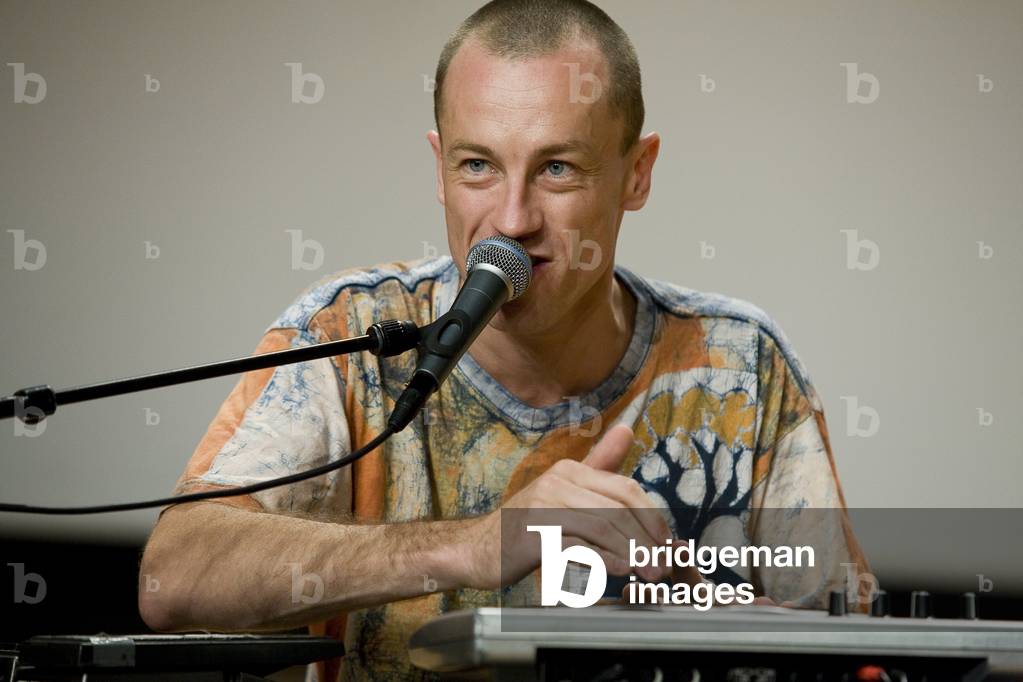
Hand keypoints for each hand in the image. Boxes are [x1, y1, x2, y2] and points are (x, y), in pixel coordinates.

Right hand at [463, 423, 673, 590]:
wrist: (477, 548)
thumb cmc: (525, 525)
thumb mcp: (562, 491)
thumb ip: (598, 466)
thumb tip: (627, 430)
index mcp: (568, 470)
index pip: (625, 488)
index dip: (652, 517)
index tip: (667, 544)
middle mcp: (556, 483)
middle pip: (618, 507)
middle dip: (647, 538)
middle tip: (663, 565)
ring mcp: (542, 508)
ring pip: (602, 526)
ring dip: (631, 552)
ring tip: (647, 572)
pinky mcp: (532, 536)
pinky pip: (577, 546)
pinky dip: (603, 560)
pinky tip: (618, 570)